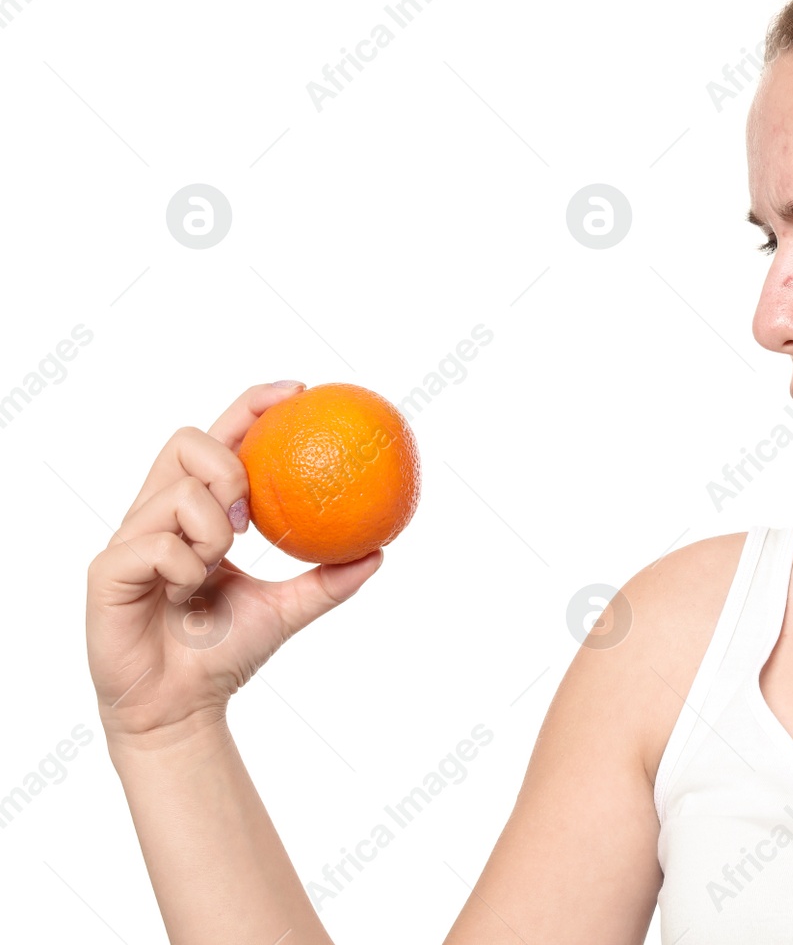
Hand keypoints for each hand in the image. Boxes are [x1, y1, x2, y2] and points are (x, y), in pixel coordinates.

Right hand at [86, 381, 384, 748]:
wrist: (181, 707)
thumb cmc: (225, 654)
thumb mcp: (289, 610)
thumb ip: (330, 580)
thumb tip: (379, 551)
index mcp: (196, 513)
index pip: (219, 440)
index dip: (252, 405)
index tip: (298, 391)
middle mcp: (158, 514)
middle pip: (186, 441)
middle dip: (228, 466)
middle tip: (250, 514)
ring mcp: (130, 538)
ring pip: (179, 494)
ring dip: (213, 533)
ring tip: (214, 570)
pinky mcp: (107, 568)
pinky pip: (158, 544)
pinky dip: (186, 568)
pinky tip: (184, 593)